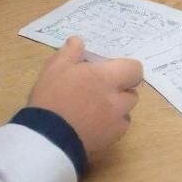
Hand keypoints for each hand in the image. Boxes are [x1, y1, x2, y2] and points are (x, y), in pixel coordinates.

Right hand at [27, 36, 142, 160]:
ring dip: (117, 108)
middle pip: (132, 92)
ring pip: (126, 112)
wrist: (46, 139)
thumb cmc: (52, 98)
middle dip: (121, 89)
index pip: (135, 69)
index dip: (127, 69)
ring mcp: (116, 122)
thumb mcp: (55, 68)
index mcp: (107, 78)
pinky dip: (111, 126)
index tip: (112, 71)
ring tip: (95, 109)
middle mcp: (118, 99)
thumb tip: (78, 40)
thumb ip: (70, 52)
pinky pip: (118, 130)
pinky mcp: (110, 140)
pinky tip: (93, 125)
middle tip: (102, 90)